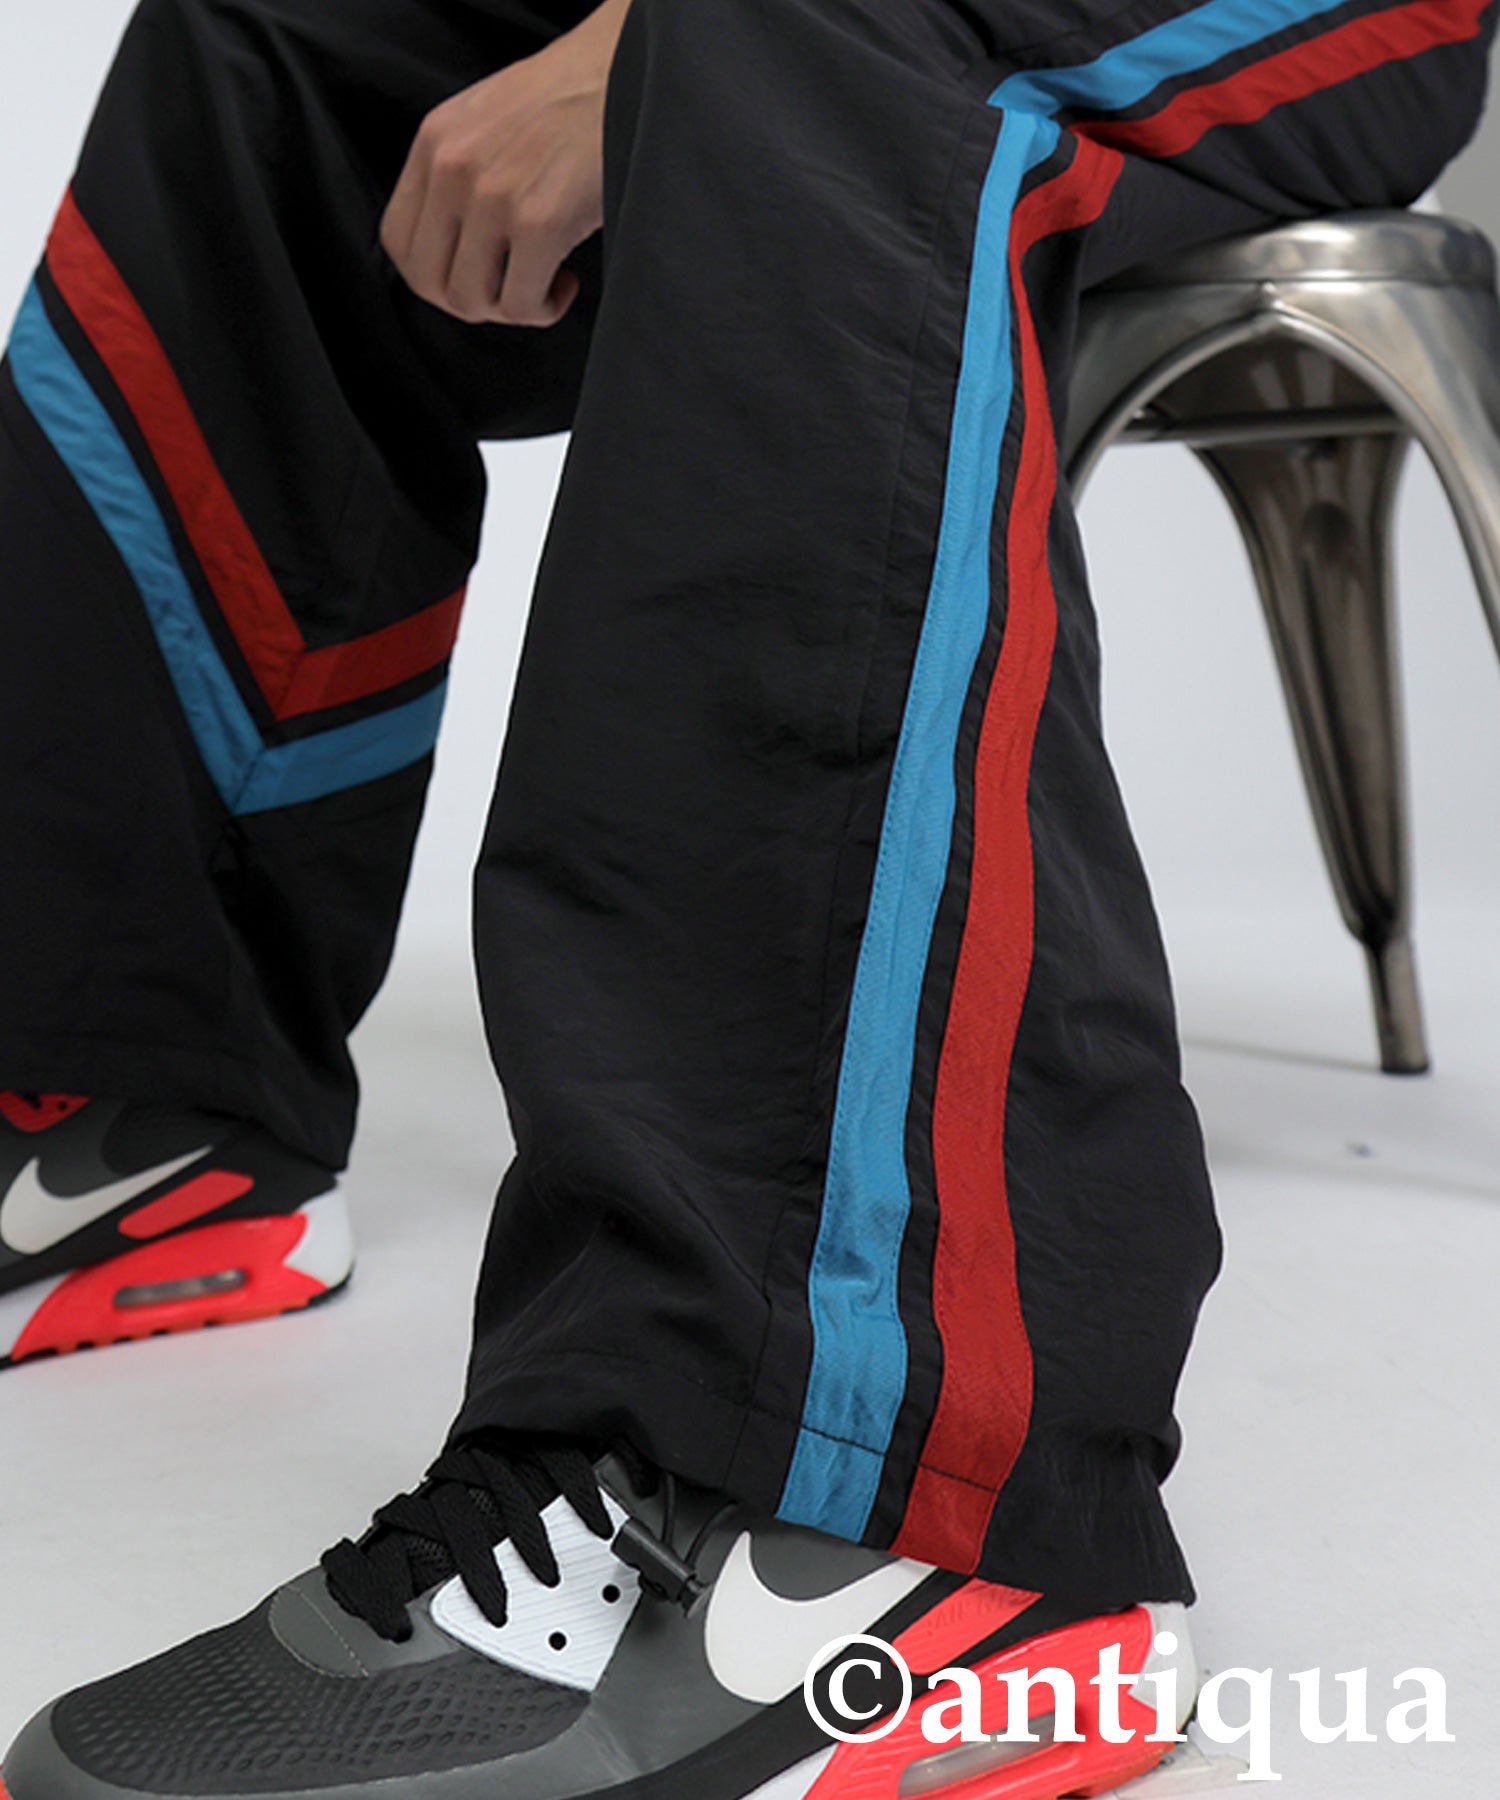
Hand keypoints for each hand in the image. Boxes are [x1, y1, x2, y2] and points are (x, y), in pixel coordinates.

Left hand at [381, 0, 629, 326]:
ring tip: (545, 282)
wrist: (630, 73)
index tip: (473, 275)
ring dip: (511, 309)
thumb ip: (461, 171)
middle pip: (428, 281)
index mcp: (435, 140)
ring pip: (473, 301)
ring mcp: (493, 197)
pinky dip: (544, 309)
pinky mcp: (540, 223)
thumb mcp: (489, 120)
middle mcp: (453, 168)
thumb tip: (458, 243)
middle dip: (471, 303)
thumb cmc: (572, 100)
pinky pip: (522, 304)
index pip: (397, 240)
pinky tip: (567, 282)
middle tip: (509, 290)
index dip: (434, 276)